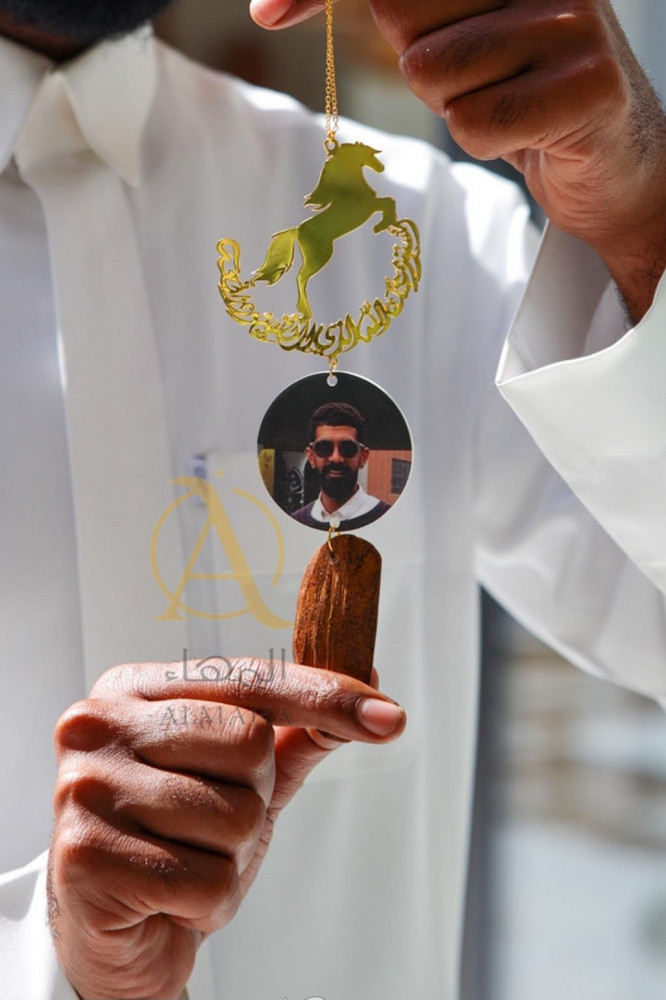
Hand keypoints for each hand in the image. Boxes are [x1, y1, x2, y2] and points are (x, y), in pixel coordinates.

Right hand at [49, 658, 404, 998]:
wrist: (113, 935)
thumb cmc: (176, 842)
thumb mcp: (241, 780)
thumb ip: (295, 735)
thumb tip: (370, 689)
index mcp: (134, 688)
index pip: (251, 678)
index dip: (327, 696)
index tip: (389, 716)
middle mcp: (99, 724)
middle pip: (249, 741)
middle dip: (254, 797)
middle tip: (208, 826)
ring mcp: (85, 787)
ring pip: (236, 816)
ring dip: (231, 858)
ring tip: (186, 863)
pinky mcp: (84, 856)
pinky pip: (207, 880)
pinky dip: (209, 903)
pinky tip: (169, 900)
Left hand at [251, 0, 665, 320]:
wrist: (614, 161)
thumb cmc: (523, 92)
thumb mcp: (458, 33)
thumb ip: (399, 5)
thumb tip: (272, 5)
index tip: (268, 11)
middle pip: (402, 13)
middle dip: (418, 58)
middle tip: (478, 76)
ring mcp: (572, 21)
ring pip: (433, 74)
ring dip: (456, 108)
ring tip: (508, 104)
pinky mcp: (584, 86)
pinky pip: (473, 125)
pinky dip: (486, 144)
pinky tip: (527, 136)